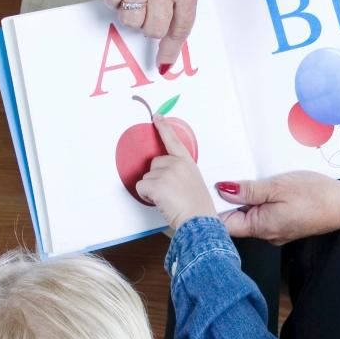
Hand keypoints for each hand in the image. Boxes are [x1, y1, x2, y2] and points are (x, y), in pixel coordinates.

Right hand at [101, 0, 201, 70]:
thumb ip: (184, 3)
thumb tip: (171, 38)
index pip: (180, 28)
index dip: (171, 49)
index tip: (164, 63)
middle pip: (153, 29)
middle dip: (150, 27)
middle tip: (150, 10)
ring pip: (130, 20)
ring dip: (133, 14)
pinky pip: (111, 2)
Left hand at [135, 114, 215, 229]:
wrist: (199, 221)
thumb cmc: (198, 207)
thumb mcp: (193, 182)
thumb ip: (180, 172)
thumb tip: (165, 175)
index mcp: (187, 162)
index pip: (174, 141)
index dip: (164, 128)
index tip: (157, 117)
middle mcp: (177, 163)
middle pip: (154, 164)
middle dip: (157, 178)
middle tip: (170, 193)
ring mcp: (166, 172)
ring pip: (146, 177)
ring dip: (152, 189)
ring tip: (168, 199)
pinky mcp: (156, 183)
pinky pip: (140, 187)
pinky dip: (146, 196)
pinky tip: (160, 202)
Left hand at [216, 172, 339, 244]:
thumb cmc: (315, 195)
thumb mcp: (277, 186)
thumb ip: (248, 190)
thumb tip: (222, 190)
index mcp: (260, 227)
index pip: (223, 225)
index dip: (212, 208)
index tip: (205, 190)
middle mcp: (266, 234)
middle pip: (236, 220)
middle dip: (228, 201)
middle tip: (223, 177)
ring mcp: (276, 232)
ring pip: (251, 217)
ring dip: (246, 200)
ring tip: (244, 179)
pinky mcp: (286, 225)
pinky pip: (265, 215)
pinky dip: (260, 202)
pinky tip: (264, 189)